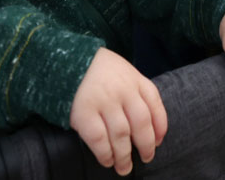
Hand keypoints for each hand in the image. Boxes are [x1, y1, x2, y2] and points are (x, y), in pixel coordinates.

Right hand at [69, 48, 166, 175]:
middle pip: (141, 123)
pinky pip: (99, 138)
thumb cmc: (96, 69)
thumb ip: (136, 90)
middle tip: (146, 158)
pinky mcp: (84, 112)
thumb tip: (152, 125)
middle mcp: (122, 90)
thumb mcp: (122, 71)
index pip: (154, 105)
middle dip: (146, 145)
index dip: (160, 126)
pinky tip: (107, 160)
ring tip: (125, 167)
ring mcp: (103, 101)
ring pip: (121, 134)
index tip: (158, 141)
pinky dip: (105, 153)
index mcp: (134, 79)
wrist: (65, 58)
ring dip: (125, 155)